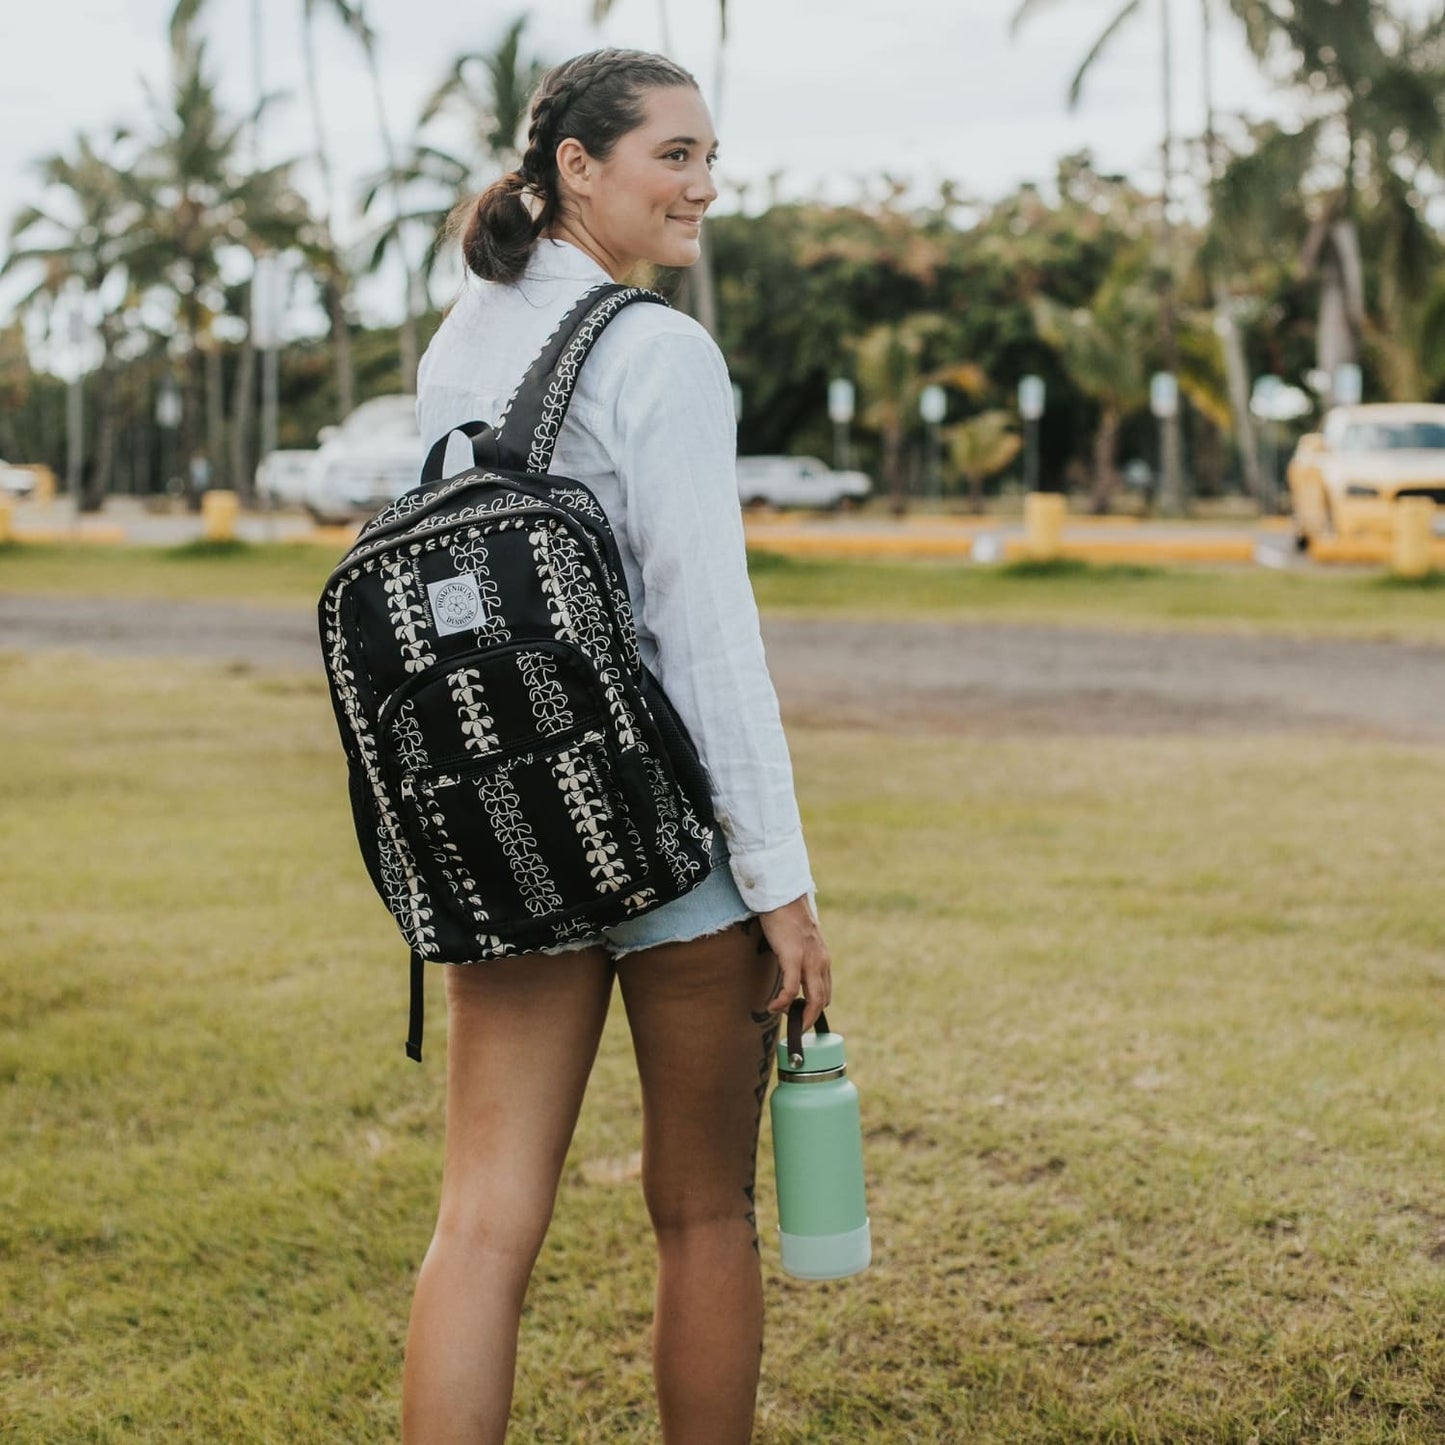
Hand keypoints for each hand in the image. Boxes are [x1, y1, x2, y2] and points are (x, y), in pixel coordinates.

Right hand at [757, 895, 831, 1035]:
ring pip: (813, 999)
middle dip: (810, 1019)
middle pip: (823, 1000)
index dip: (815, 1008)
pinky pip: (791, 989)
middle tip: (796, 1029)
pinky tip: (772, 1006)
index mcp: (823, 958)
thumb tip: (790, 965)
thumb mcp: (801, 938)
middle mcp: (821, 961)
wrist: (781, 895)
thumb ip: (801, 953)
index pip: (825, 991)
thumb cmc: (786, 915)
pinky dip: (782, 1002)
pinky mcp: (793, 957)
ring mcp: (809, 960)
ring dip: (800, 1016)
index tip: (802, 1017)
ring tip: (785, 1021)